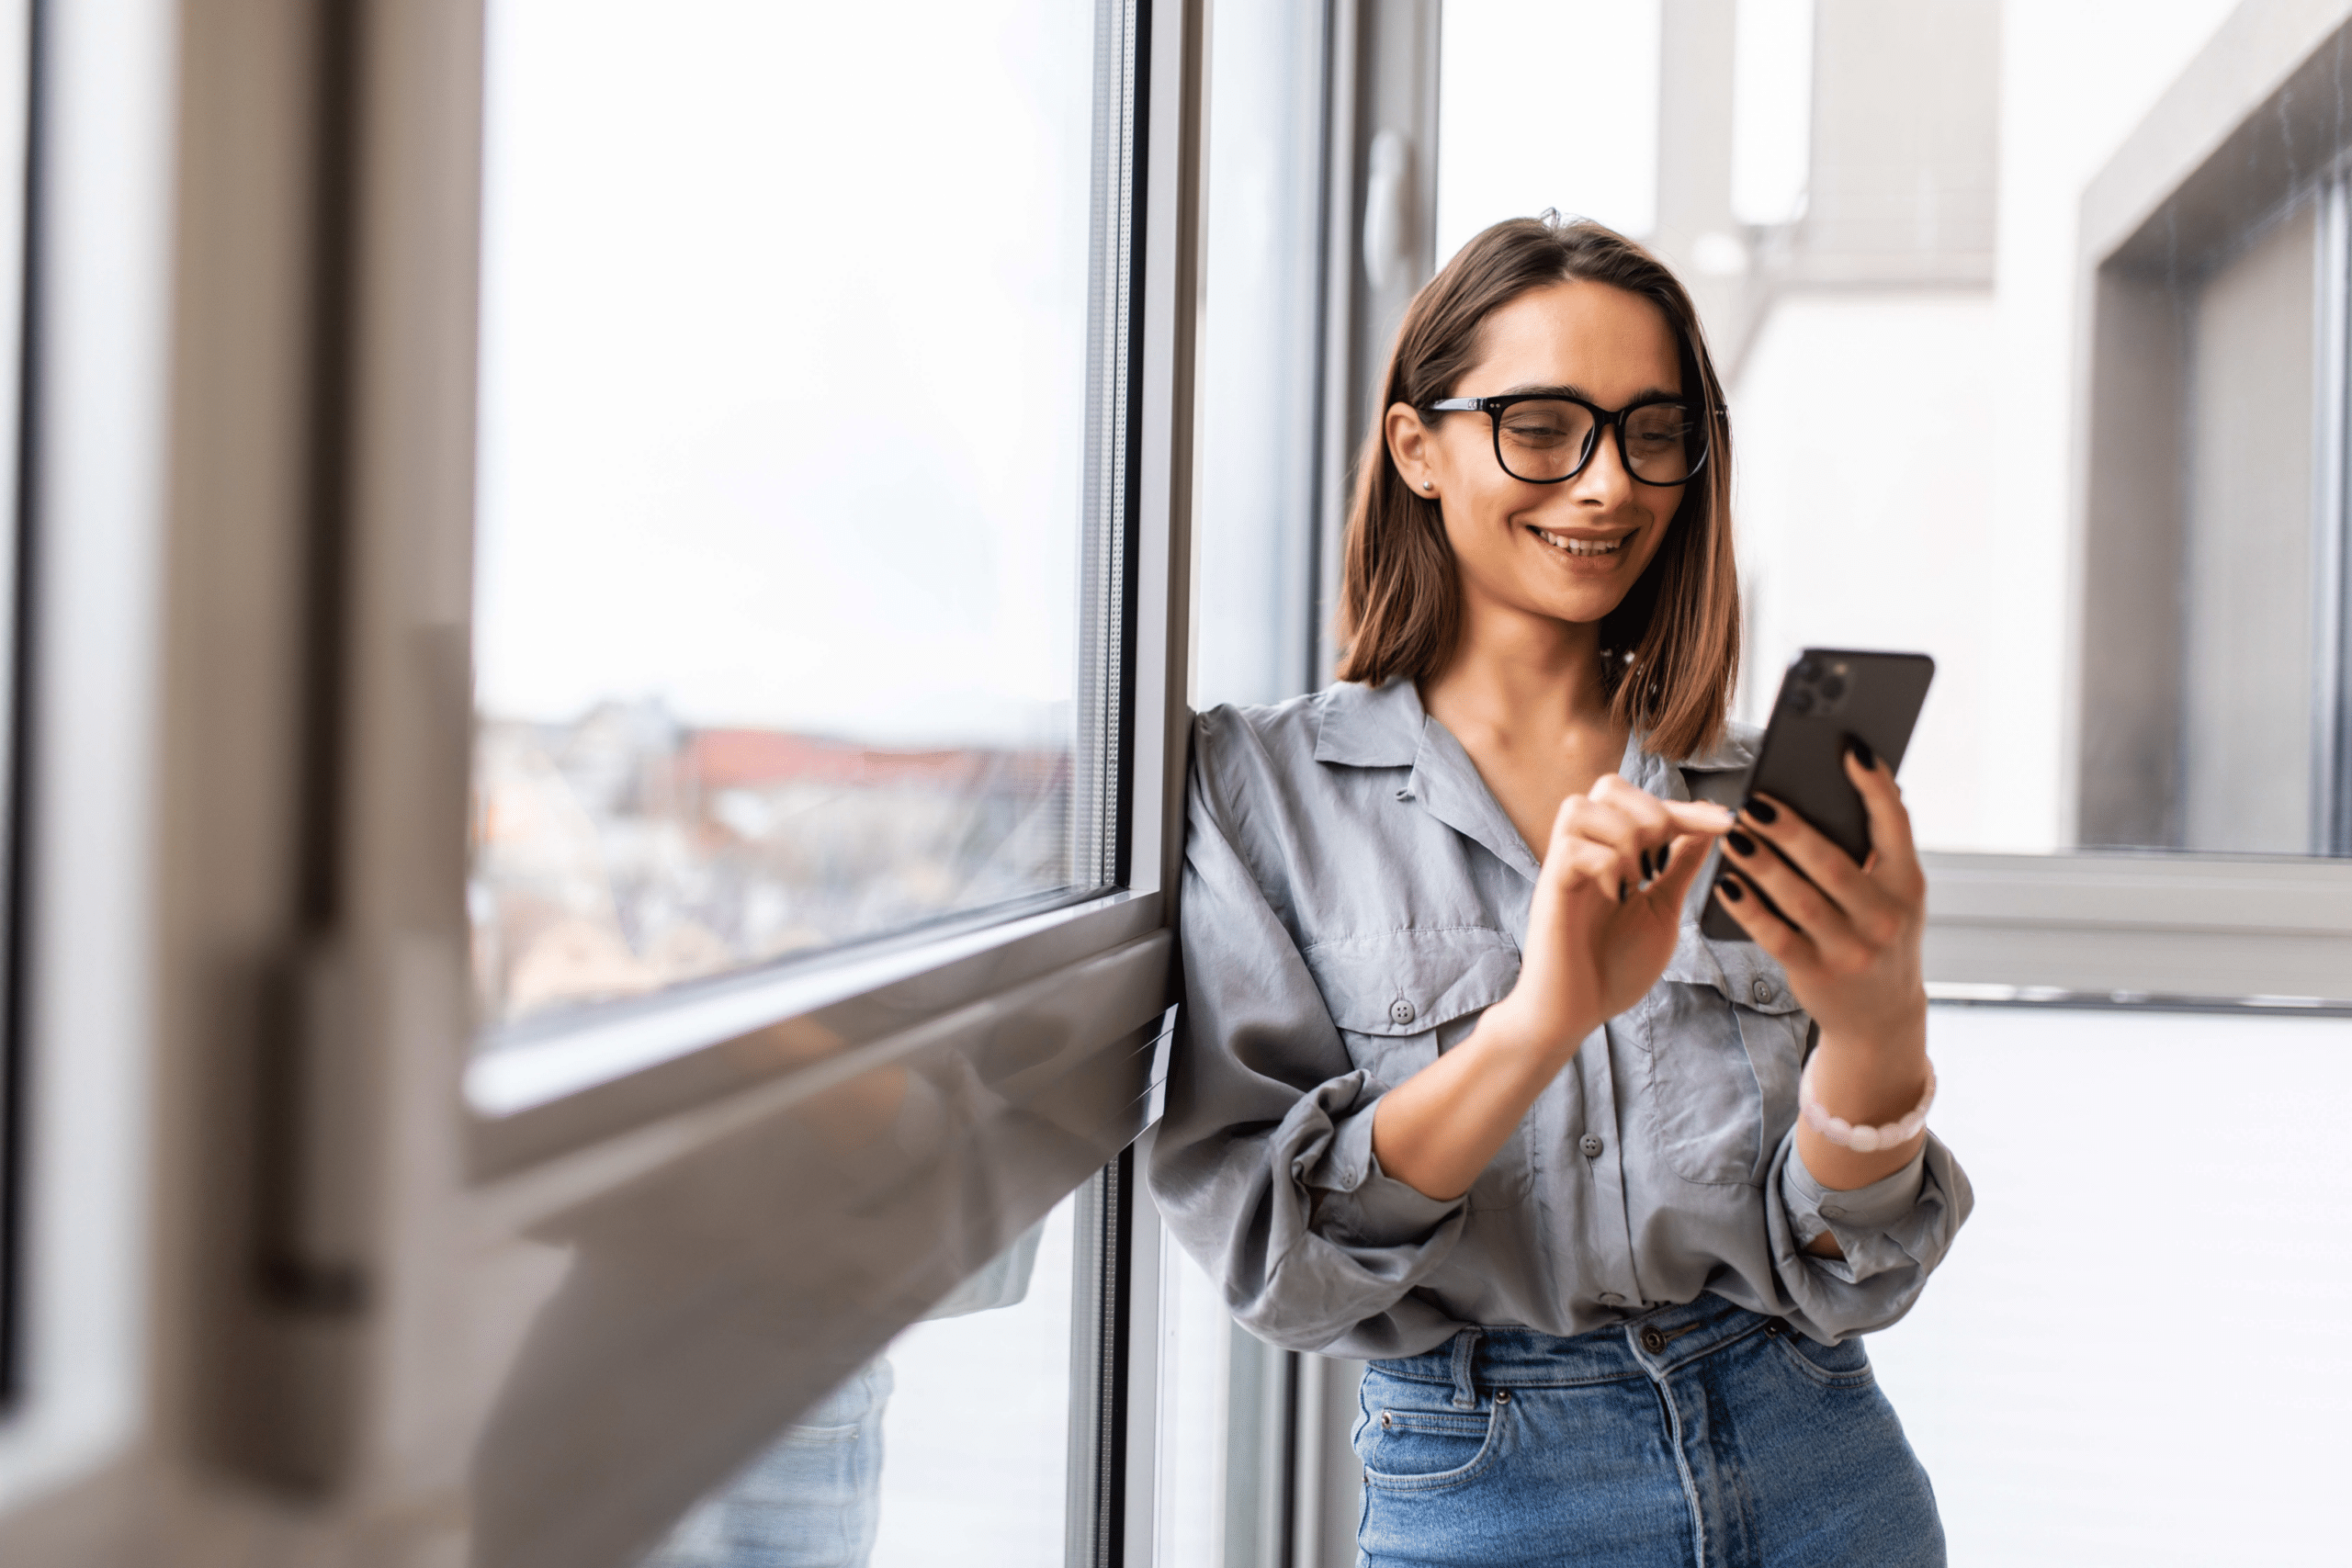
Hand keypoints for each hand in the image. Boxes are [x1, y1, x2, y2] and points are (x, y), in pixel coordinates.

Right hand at [1372, 773, 1728, 1201]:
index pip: (1649, 806)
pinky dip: (1604, 863)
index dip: (1691, 808)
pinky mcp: (1550, 889)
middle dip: (1649, 809)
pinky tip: (1616, 894)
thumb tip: (1708, 830)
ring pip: (1582, 806)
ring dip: (1622, 834)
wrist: (1575, 1014)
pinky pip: (1572, 847)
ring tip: (1636, 876)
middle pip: (1607, 785)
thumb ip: (1679, 868)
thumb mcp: (1661, 911)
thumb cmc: (1613, 968)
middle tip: (1663, 854)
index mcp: (1615, 853)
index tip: (1730, 820)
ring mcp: (1564, 868)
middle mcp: (1586, 851)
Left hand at [1708, 746, 1927, 1055]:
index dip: (1875, 787)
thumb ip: (1875, 852)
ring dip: (1762, 864)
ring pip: (1799, 899)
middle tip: (1756, 802)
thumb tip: (1835, 786)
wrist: (1882, 1017)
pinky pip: (1775, 935)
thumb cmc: (1877, 935)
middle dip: (1792, 830)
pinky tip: (1727, 883)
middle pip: (1833, 864)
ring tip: (1734, 834)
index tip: (1849, 749)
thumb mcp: (1894, 896)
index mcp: (1909, 885)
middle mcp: (1886, 917)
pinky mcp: (1817, 973)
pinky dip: (1749, 908)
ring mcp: (1852, 949)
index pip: (1896, 826)